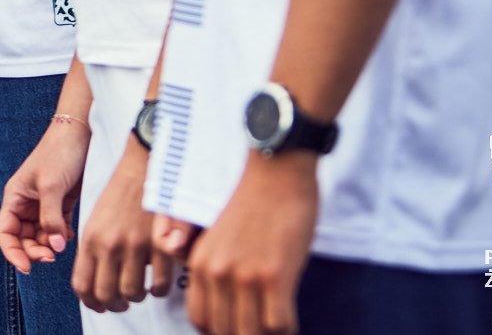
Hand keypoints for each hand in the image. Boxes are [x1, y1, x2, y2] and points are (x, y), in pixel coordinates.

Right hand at [0, 116, 89, 273]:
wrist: (80, 134)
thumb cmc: (59, 153)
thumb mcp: (52, 186)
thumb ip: (51, 219)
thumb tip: (55, 248)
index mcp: (15, 197)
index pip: (5, 232)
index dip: (12, 252)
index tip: (26, 267)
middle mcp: (26, 204)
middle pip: (23, 238)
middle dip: (34, 251)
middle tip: (51, 257)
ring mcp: (44, 205)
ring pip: (41, 237)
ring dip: (50, 246)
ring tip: (61, 245)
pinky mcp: (62, 205)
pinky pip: (58, 230)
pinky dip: (63, 237)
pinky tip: (70, 235)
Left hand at [73, 138, 174, 311]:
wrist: (144, 163)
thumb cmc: (120, 191)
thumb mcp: (96, 218)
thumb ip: (94, 249)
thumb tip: (97, 282)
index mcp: (90, 238)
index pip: (82, 285)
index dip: (91, 302)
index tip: (99, 305)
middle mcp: (109, 245)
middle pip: (106, 295)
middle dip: (114, 305)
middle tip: (121, 302)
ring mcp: (135, 246)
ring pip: (133, 293)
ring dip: (137, 297)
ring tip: (139, 291)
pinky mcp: (160, 244)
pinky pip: (158, 284)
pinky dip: (158, 290)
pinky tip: (157, 283)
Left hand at [181, 152, 317, 334]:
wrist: (277, 173)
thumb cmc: (254, 205)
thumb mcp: (220, 239)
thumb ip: (216, 271)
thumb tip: (226, 309)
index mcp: (200, 264)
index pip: (200, 320)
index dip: (220, 332)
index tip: (240, 327)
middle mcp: (216, 273)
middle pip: (224, 332)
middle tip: (262, 326)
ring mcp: (244, 276)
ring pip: (251, 334)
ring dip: (267, 334)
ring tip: (278, 322)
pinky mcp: (274, 276)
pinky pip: (279, 325)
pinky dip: (287, 329)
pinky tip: (291, 316)